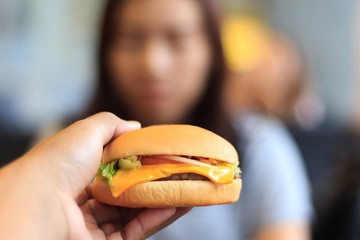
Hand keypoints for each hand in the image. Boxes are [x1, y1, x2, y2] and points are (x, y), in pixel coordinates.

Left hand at [0, 112, 190, 239]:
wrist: (38, 201)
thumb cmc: (60, 162)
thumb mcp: (87, 130)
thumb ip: (111, 125)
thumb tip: (135, 125)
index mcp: (78, 174)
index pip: (115, 170)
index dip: (139, 163)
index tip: (162, 156)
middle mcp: (84, 201)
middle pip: (127, 194)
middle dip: (155, 185)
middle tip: (181, 175)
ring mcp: (91, 226)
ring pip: (133, 215)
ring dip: (161, 202)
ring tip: (187, 189)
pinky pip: (133, 232)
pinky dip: (155, 218)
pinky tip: (175, 204)